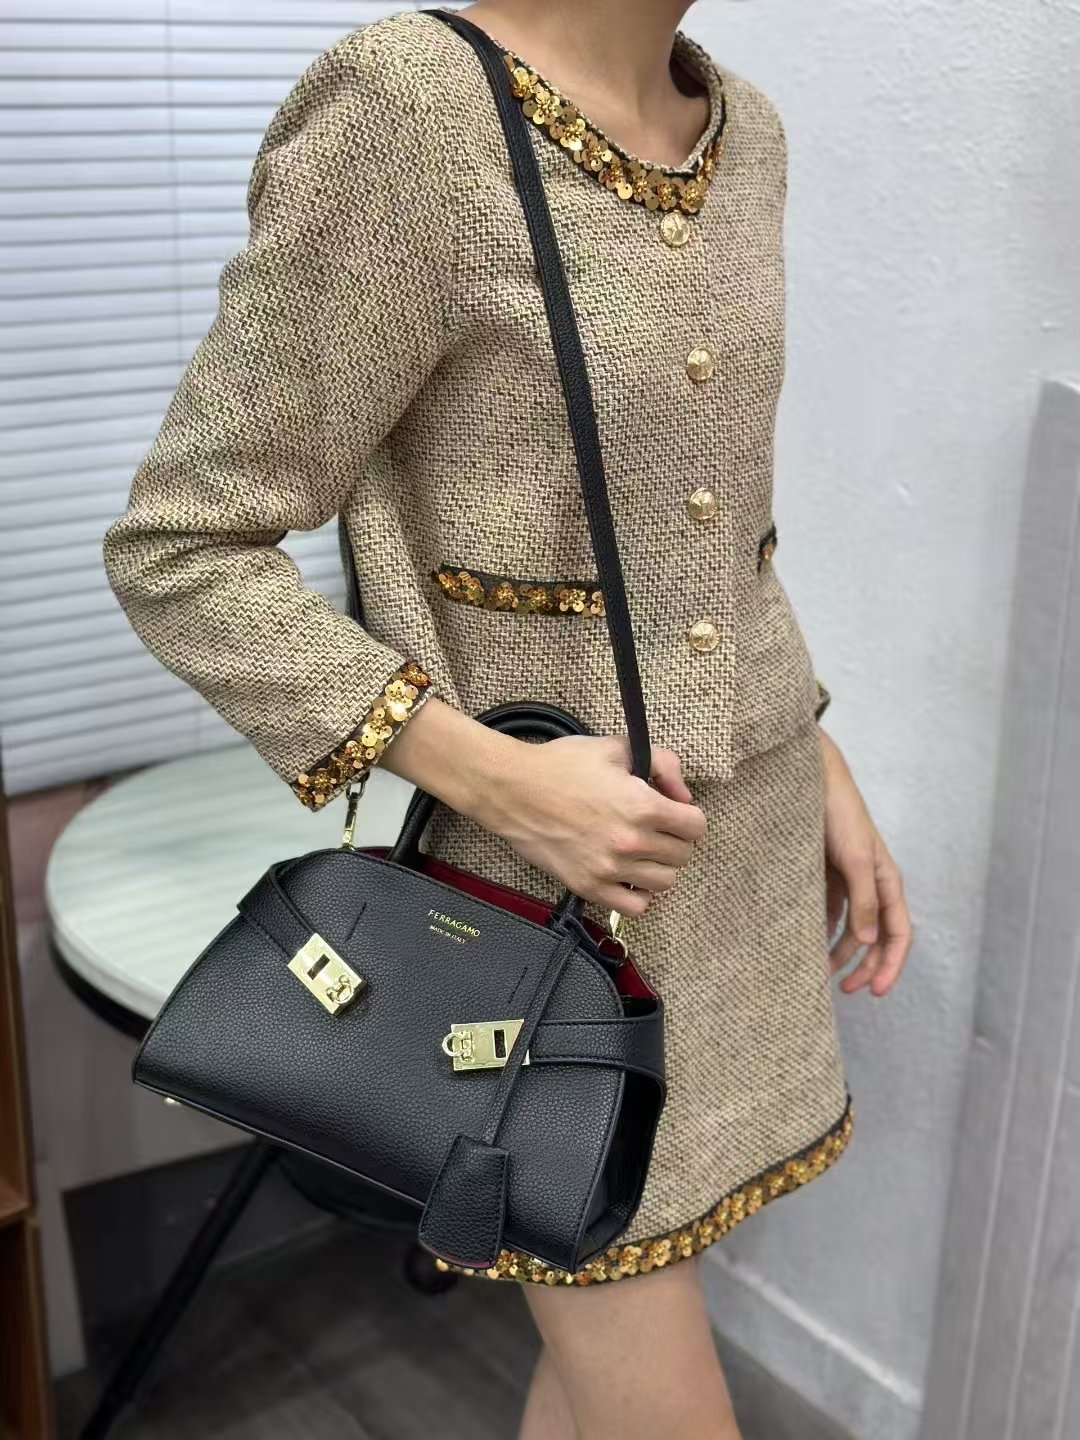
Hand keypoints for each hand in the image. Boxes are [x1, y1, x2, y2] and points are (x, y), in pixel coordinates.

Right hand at [383, 697, 705, 919]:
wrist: (513, 790)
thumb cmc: (562, 765)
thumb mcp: (616, 748)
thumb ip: (662, 763)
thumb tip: (683, 794)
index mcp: (642, 806)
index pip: (696, 827)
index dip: (688, 817)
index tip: (674, 812)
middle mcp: (630, 842)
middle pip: (682, 856)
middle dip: (675, 840)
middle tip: (656, 829)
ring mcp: (609, 869)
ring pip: (664, 883)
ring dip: (659, 866)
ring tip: (643, 852)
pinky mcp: (588, 887)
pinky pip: (635, 907)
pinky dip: (638, 894)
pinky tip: (627, 876)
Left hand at [820, 729, 912, 996]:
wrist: (813, 781)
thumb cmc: (840, 815)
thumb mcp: (856, 859)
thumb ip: (865, 901)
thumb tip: (870, 943)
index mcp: (888, 882)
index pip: (899, 934)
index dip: (891, 965)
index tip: (877, 991)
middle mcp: (873, 886)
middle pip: (877, 938)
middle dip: (866, 966)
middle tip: (848, 991)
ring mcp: (851, 882)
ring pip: (853, 929)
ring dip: (842, 953)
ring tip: (822, 973)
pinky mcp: (828, 876)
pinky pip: (831, 913)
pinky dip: (823, 932)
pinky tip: (810, 945)